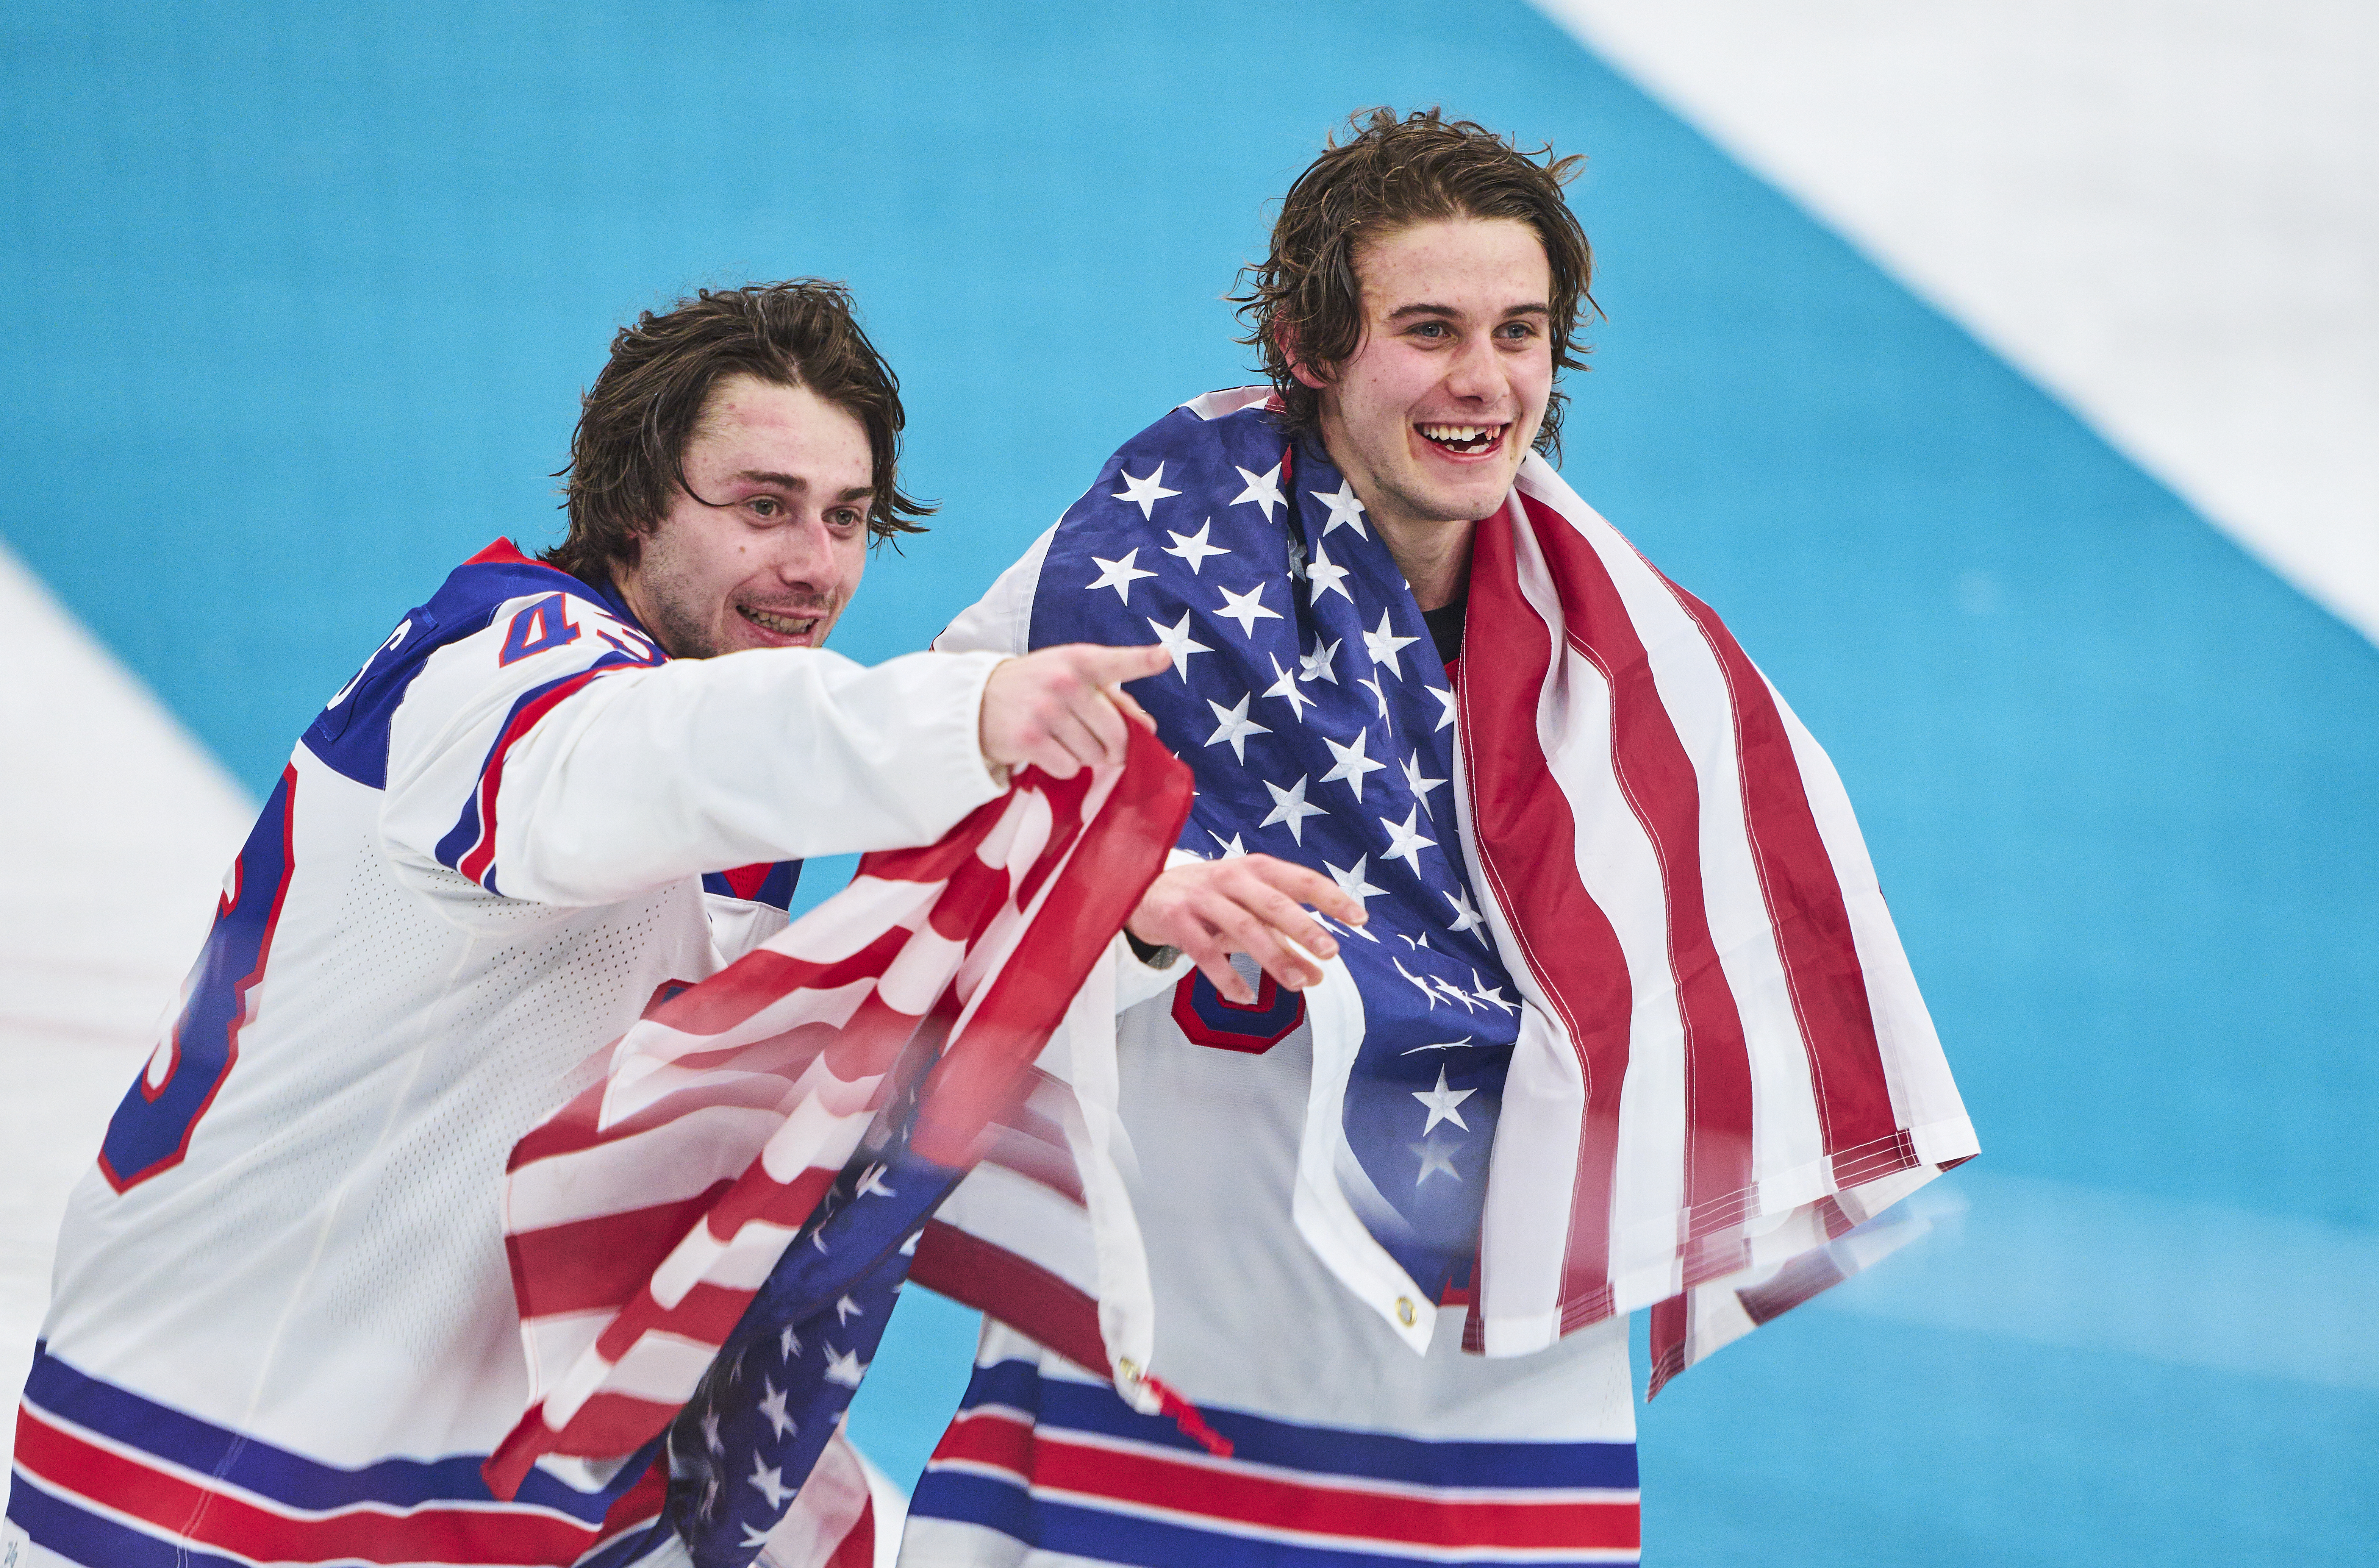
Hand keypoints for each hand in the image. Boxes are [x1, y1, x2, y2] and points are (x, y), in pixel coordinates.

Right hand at [979, 643, 1168, 777]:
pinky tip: (1048, 751)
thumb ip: (1113, 697)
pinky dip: (1063, 767)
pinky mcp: (1028, 739)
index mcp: (1079, 661)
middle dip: (1114, 748)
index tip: (1164, 657)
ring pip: (1094, 755)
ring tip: (1064, 741)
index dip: (1143, 661)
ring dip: (1086, 758)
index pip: (1117, 662)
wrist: (977, 701)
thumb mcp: (1070, 677)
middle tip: (1103, 748)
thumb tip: (1149, 727)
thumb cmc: (1037, 688)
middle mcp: (1063, 682)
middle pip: (1116, 732)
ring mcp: (1044, 710)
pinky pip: (1069, 768)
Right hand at [1126, 854, 1365, 1000]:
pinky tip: (1246, 997)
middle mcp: (1231, 878)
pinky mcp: (1176, 920)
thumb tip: (1320, 975)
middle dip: (1304, 927)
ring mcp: (1202, 897)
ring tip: (1299, 984)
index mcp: (1255, 869)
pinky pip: (1205, 952)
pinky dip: (1226, 976)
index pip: (1301, 880)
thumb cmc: (1210, 899)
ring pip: (1243, 927)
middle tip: (1331, 952)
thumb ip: (1284, 942)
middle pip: (1273, 903)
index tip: (1360, 919)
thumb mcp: (1249, 913)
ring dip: (1273, 957)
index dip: (1331, 898)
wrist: (1145, 891)